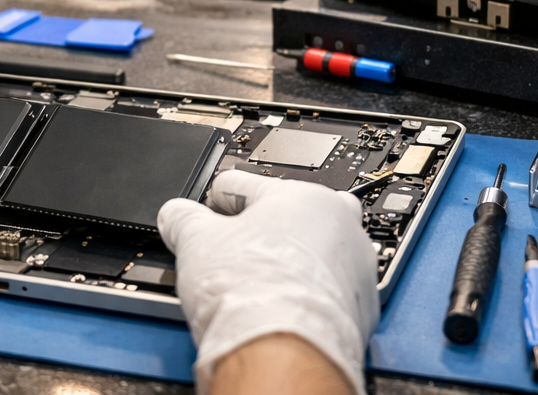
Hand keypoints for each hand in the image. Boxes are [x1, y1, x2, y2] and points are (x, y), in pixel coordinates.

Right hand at [158, 171, 378, 394]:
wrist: (284, 353)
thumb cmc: (254, 294)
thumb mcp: (197, 243)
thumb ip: (184, 219)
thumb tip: (175, 215)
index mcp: (300, 195)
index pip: (246, 184)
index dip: (218, 199)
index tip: (210, 210)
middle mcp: (340, 224)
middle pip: (291, 216)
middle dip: (263, 231)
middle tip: (238, 252)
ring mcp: (356, 266)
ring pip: (317, 253)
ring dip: (292, 263)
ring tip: (262, 285)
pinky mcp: (362, 306)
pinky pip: (331, 290)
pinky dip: (310, 295)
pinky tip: (285, 308)